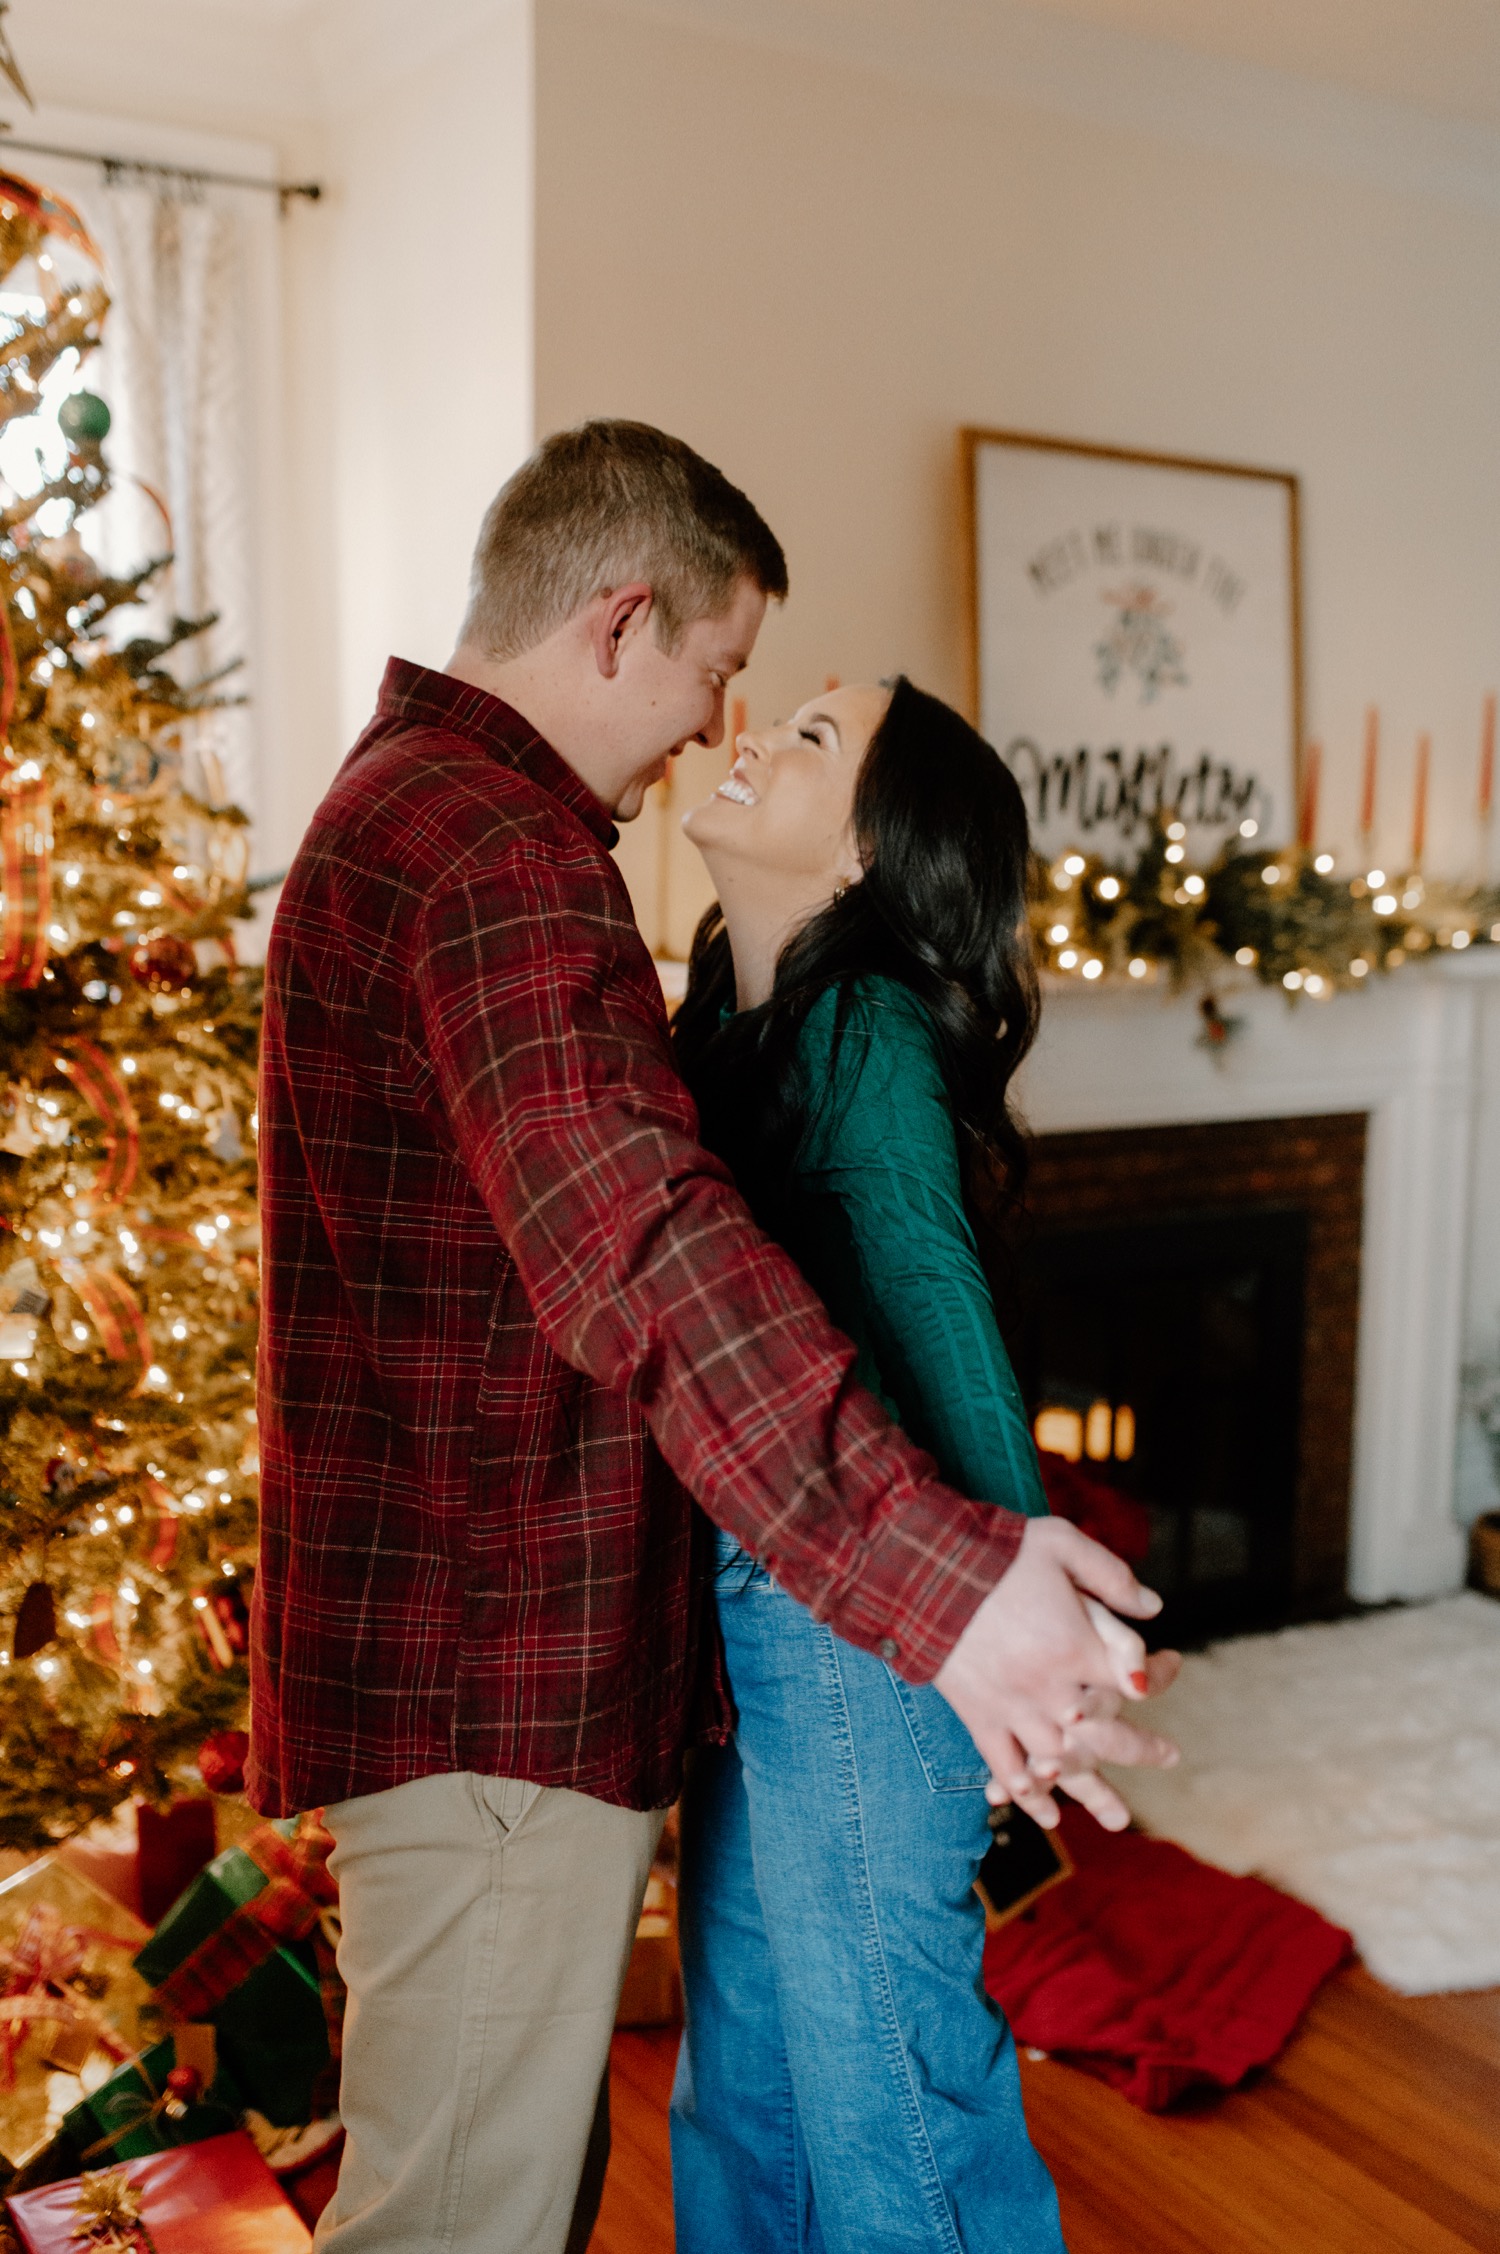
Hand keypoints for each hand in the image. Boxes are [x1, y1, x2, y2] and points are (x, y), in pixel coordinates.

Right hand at [932, 1517, 1165, 1820]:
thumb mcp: (1061, 1544)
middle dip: (1141, 1748)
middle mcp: (1049, 1689)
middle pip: (1106, 1736)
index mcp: (1074, 1646)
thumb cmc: (996, 1552)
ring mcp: (1012, 1708)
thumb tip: (1154, 1607)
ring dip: (1091, 1792)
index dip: (1158, 1675)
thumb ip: (1111, 1576)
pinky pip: (1005, 1766)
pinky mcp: (978, 1716)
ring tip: (1117, 1817)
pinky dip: (1027, 1794)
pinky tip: (1047, 1813)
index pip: (1134, 1678)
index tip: (1172, 1663)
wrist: (923, 1566)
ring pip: (1060, 1764)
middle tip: (1168, 1755)